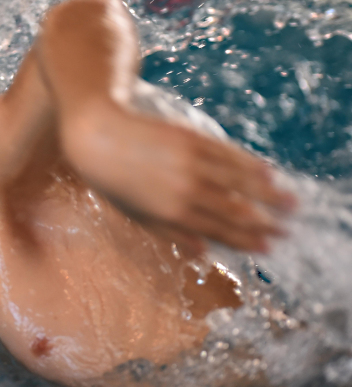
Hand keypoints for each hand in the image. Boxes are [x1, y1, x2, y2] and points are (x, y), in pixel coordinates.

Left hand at [59, 101, 296, 252]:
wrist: (97, 135)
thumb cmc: (111, 180)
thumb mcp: (135, 215)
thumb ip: (170, 233)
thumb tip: (204, 251)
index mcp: (172, 212)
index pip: (219, 230)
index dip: (246, 240)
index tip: (268, 247)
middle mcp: (186, 189)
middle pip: (235, 208)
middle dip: (264, 222)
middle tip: (287, 230)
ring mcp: (191, 162)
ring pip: (238, 181)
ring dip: (268, 193)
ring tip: (290, 203)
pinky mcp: (191, 138)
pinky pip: (228, 154)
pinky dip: (249, 163)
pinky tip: (266, 170)